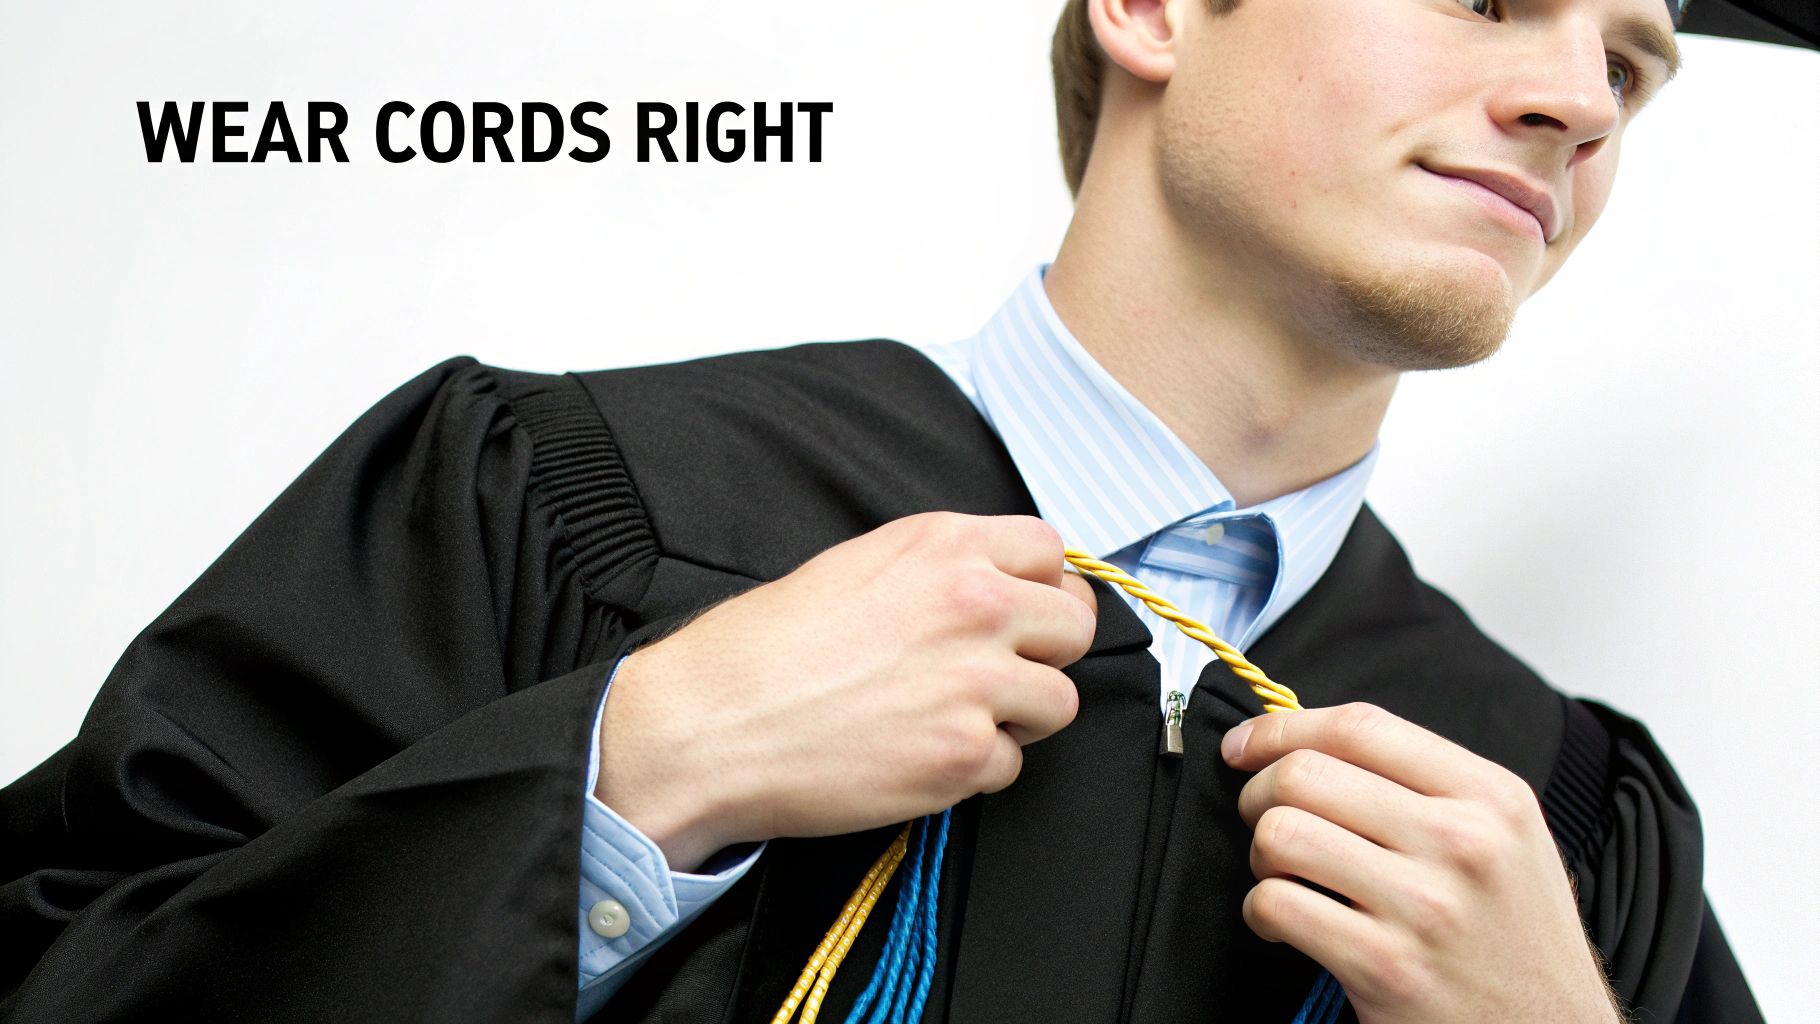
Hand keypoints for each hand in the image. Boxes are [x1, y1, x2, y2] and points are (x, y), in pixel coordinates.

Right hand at [595, 512, 1097, 871]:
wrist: (710, 724)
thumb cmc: (764, 649)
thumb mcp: (858, 566)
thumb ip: (939, 569)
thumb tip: (998, 586)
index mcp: (945, 545)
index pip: (1051, 552)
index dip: (1042, 588)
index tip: (1025, 614)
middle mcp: (974, 603)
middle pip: (1076, 625)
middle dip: (1045, 652)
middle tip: (1000, 673)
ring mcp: (976, 680)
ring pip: (1060, 701)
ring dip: (1019, 717)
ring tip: (954, 720)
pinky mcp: (964, 753)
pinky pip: (1011, 764)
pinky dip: (973, 770)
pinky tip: (918, 756)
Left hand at [1221, 702, 1621, 1023]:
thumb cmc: (1517, 937)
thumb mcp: (1508, 839)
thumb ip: (1428, 784)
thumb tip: (1313, 743)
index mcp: (1492, 796)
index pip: (1360, 727)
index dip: (1282, 728)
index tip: (1246, 744)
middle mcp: (1462, 842)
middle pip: (1306, 774)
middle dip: (1259, 792)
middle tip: (1262, 817)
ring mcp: (1424, 906)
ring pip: (1281, 833)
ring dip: (1261, 853)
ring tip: (1283, 874)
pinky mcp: (1385, 967)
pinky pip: (1277, 905)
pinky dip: (1261, 912)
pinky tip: (1285, 923)